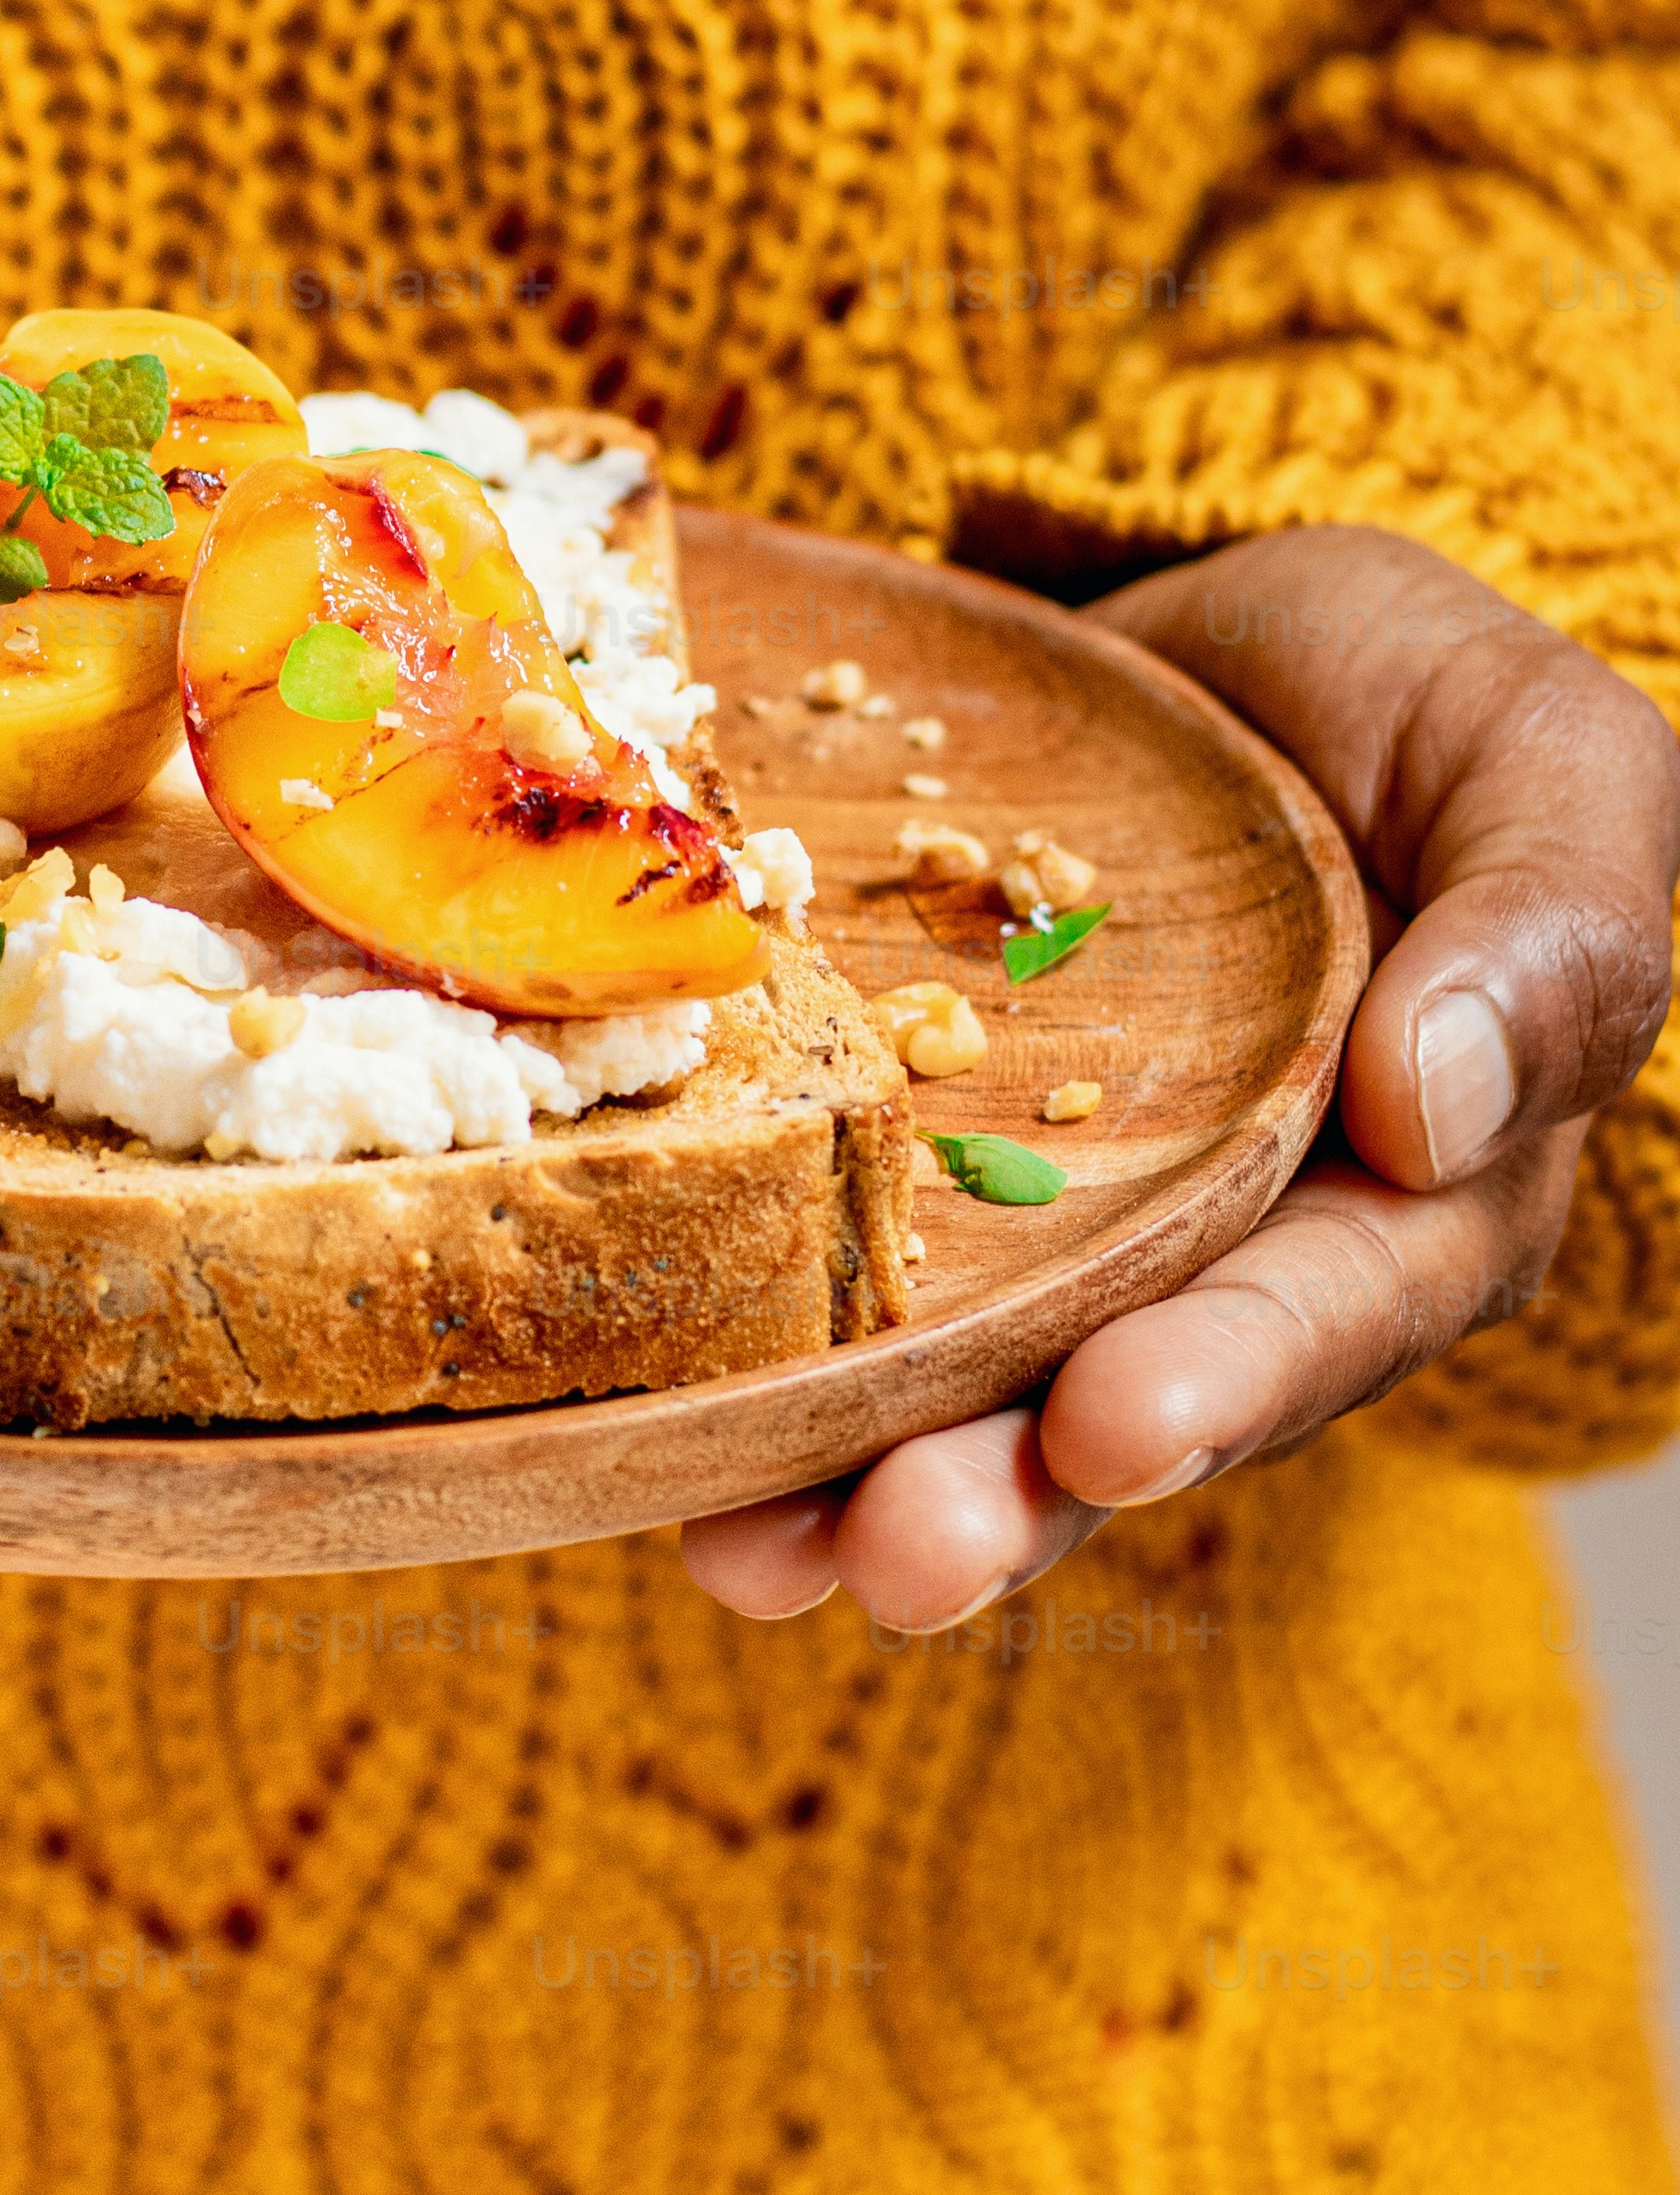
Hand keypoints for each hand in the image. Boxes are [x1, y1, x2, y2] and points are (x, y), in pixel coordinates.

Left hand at [679, 521, 1679, 1631]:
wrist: (1214, 637)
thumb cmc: (1418, 704)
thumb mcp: (1542, 766)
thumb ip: (1549, 931)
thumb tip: (1438, 1107)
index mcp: (1413, 1198)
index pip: (1322, 1314)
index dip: (1219, 1381)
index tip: (1110, 1428)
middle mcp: (1220, 1251)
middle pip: (1118, 1411)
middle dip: (1006, 1496)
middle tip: (898, 1557)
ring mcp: (1052, 1222)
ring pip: (957, 1388)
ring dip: (848, 1482)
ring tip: (745, 1553)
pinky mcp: (910, 1156)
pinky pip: (822, 1263)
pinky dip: (738, 1348)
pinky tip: (645, 1418)